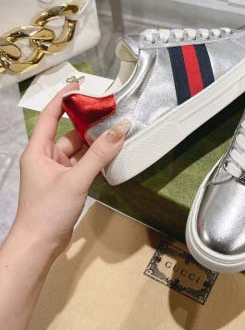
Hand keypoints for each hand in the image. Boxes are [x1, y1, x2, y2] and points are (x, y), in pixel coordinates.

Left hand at [13, 82, 129, 257]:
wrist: (40, 245)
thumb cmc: (48, 210)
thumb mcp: (76, 179)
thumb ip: (99, 154)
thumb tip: (120, 129)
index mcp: (39, 150)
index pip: (51, 115)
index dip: (64, 98)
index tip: (80, 84)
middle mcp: (47, 157)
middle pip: (70, 133)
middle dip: (90, 125)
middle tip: (112, 113)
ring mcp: (57, 171)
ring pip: (80, 150)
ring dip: (96, 145)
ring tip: (118, 134)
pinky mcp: (66, 183)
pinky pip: (84, 164)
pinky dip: (96, 160)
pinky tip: (112, 156)